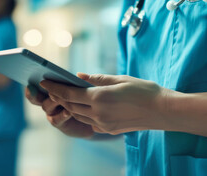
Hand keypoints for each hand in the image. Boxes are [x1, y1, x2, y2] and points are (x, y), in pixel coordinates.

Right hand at [25, 85, 94, 137]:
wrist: (97, 119)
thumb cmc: (91, 100)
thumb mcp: (90, 88)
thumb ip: (85, 82)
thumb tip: (79, 75)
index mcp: (53, 89)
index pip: (37, 85)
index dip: (32, 83)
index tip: (33, 79)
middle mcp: (50, 101)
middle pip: (35, 98)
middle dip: (34, 93)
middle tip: (40, 85)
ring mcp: (53, 113)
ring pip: (46, 106)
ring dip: (52, 101)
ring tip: (58, 98)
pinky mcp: (60, 123)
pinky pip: (55, 119)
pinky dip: (61, 115)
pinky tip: (68, 112)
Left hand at [40, 73, 174, 134]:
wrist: (163, 111)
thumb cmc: (144, 91)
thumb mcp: (120, 79)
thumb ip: (97, 79)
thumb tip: (79, 77)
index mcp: (100, 98)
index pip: (69, 94)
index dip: (54, 88)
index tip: (44, 82)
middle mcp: (98, 114)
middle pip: (71, 106)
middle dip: (59, 97)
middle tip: (52, 87)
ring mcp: (104, 124)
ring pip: (79, 115)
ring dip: (70, 106)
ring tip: (65, 96)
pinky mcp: (110, 130)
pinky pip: (91, 122)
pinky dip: (84, 113)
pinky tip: (86, 106)